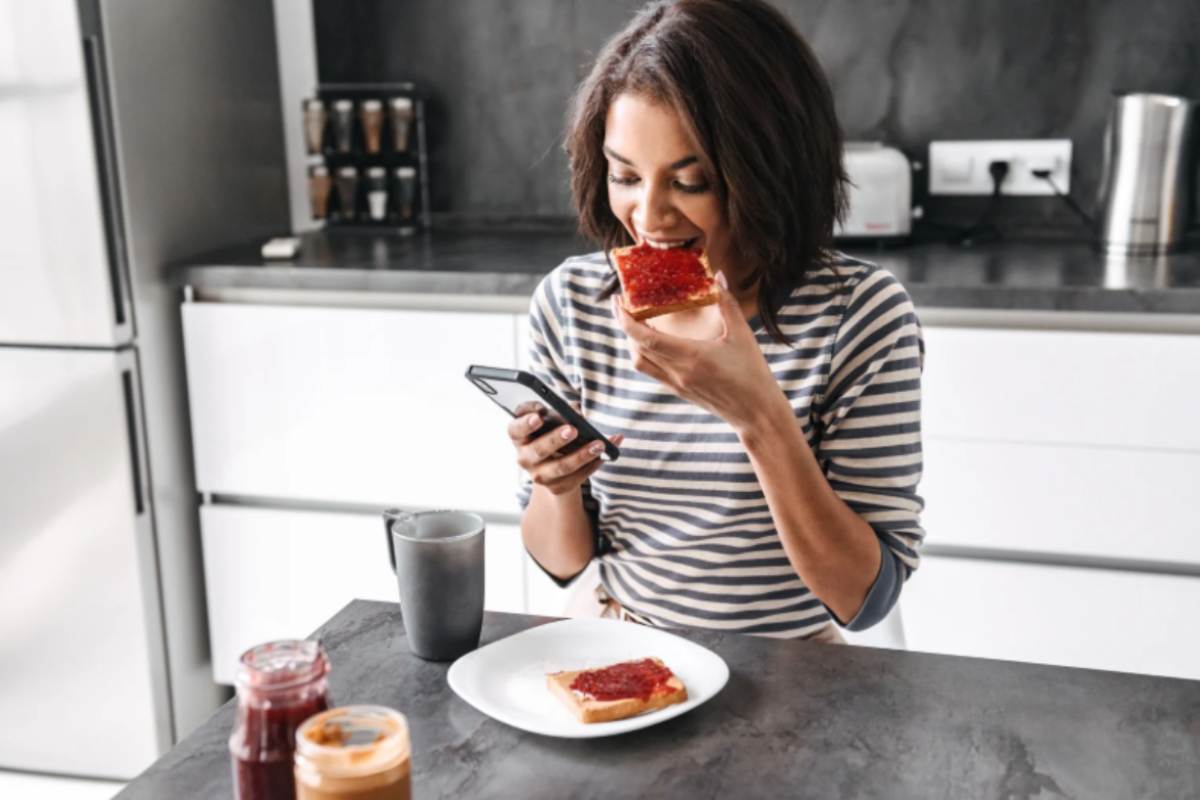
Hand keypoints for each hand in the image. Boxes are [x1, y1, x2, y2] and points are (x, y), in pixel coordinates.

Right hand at [507, 412, 623, 495]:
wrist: (553, 461)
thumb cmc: (551, 431)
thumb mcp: (551, 417)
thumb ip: (560, 410)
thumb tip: (577, 412)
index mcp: (519, 436)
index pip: (516, 429)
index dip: (526, 424)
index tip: (539, 417)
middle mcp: (524, 457)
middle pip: (539, 450)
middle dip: (556, 440)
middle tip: (573, 429)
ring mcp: (539, 475)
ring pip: (561, 467)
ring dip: (582, 455)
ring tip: (599, 444)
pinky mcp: (556, 487)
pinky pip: (577, 477)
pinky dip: (593, 465)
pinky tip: (605, 455)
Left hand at [612, 271, 786, 433]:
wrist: (756, 414)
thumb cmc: (753, 375)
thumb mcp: (742, 335)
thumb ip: (727, 304)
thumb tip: (717, 276)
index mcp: (691, 357)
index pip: (645, 338)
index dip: (626, 320)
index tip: (618, 302)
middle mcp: (678, 373)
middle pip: (636, 349)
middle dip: (624, 325)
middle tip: (623, 305)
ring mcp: (676, 384)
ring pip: (640, 362)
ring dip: (632, 342)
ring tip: (635, 322)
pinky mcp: (679, 391)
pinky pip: (652, 371)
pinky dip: (644, 354)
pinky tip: (653, 342)